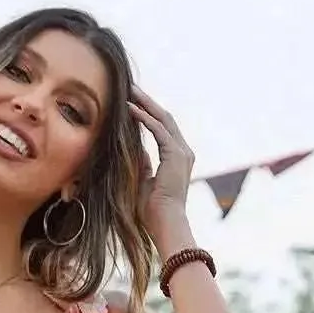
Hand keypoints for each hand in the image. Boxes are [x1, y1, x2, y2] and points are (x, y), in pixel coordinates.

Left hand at [128, 88, 194, 233]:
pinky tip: (130, 109)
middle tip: (131, 89)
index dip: (149, 114)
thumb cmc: (153, 212)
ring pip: (163, 119)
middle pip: (165, 118)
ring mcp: (182, 152)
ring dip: (146, 104)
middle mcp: (184, 152)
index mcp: (178, 158)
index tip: (134, 104)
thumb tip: (135, 151)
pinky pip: (158, 130)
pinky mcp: (175, 154)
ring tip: (130, 92)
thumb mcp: (144, 182)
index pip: (163, 129)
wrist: (166, 224)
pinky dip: (144, 118)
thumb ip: (142, 165)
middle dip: (148, 103)